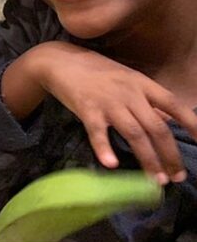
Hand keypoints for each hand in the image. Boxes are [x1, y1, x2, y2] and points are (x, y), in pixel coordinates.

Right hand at [31, 41, 196, 184]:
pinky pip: (98, 132)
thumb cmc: (94, 70)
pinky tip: (112, 164)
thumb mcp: (125, 78)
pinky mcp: (86, 109)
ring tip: (157, 181)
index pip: (173, 104)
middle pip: (157, 127)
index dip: (191, 123)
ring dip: (148, 160)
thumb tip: (168, 120)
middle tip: (177, 177)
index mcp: (141, 83)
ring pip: (135, 134)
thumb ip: (145, 98)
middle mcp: (128, 92)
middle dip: (170, 155)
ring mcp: (108, 101)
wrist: (59, 60)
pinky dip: (105, 149)